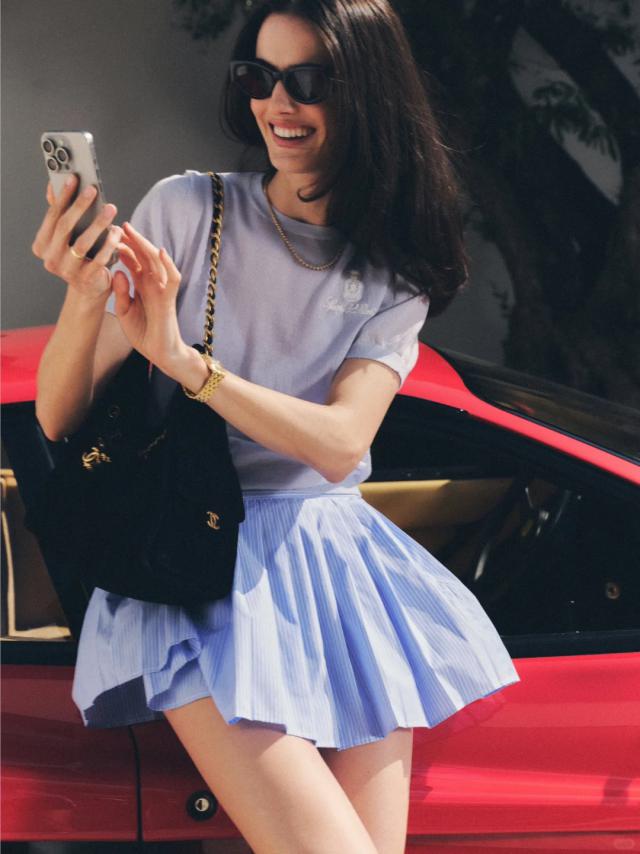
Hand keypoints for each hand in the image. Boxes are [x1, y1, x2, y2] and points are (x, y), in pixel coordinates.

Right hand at [31, 174, 122, 299]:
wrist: (89, 287)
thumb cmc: (79, 256)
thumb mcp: (67, 236)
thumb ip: (60, 212)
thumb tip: (52, 186)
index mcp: (42, 245)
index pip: (52, 217)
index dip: (63, 197)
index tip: (73, 178)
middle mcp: (51, 259)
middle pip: (64, 227)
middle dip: (79, 206)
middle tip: (93, 190)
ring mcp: (67, 271)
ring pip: (82, 242)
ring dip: (98, 223)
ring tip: (111, 209)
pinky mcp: (86, 278)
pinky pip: (99, 258)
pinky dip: (109, 243)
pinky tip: (117, 231)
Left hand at [111, 221, 186, 367]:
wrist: (159, 353)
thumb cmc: (144, 333)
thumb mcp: (124, 311)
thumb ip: (121, 292)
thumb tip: (116, 271)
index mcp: (141, 285)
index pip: (133, 261)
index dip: (123, 247)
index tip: (109, 235)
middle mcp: (153, 284)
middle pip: (144, 256)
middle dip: (133, 240)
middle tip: (119, 225)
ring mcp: (162, 289)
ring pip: (156, 261)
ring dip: (145, 246)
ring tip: (133, 232)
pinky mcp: (169, 298)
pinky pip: (172, 278)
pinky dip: (168, 264)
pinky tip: (160, 251)